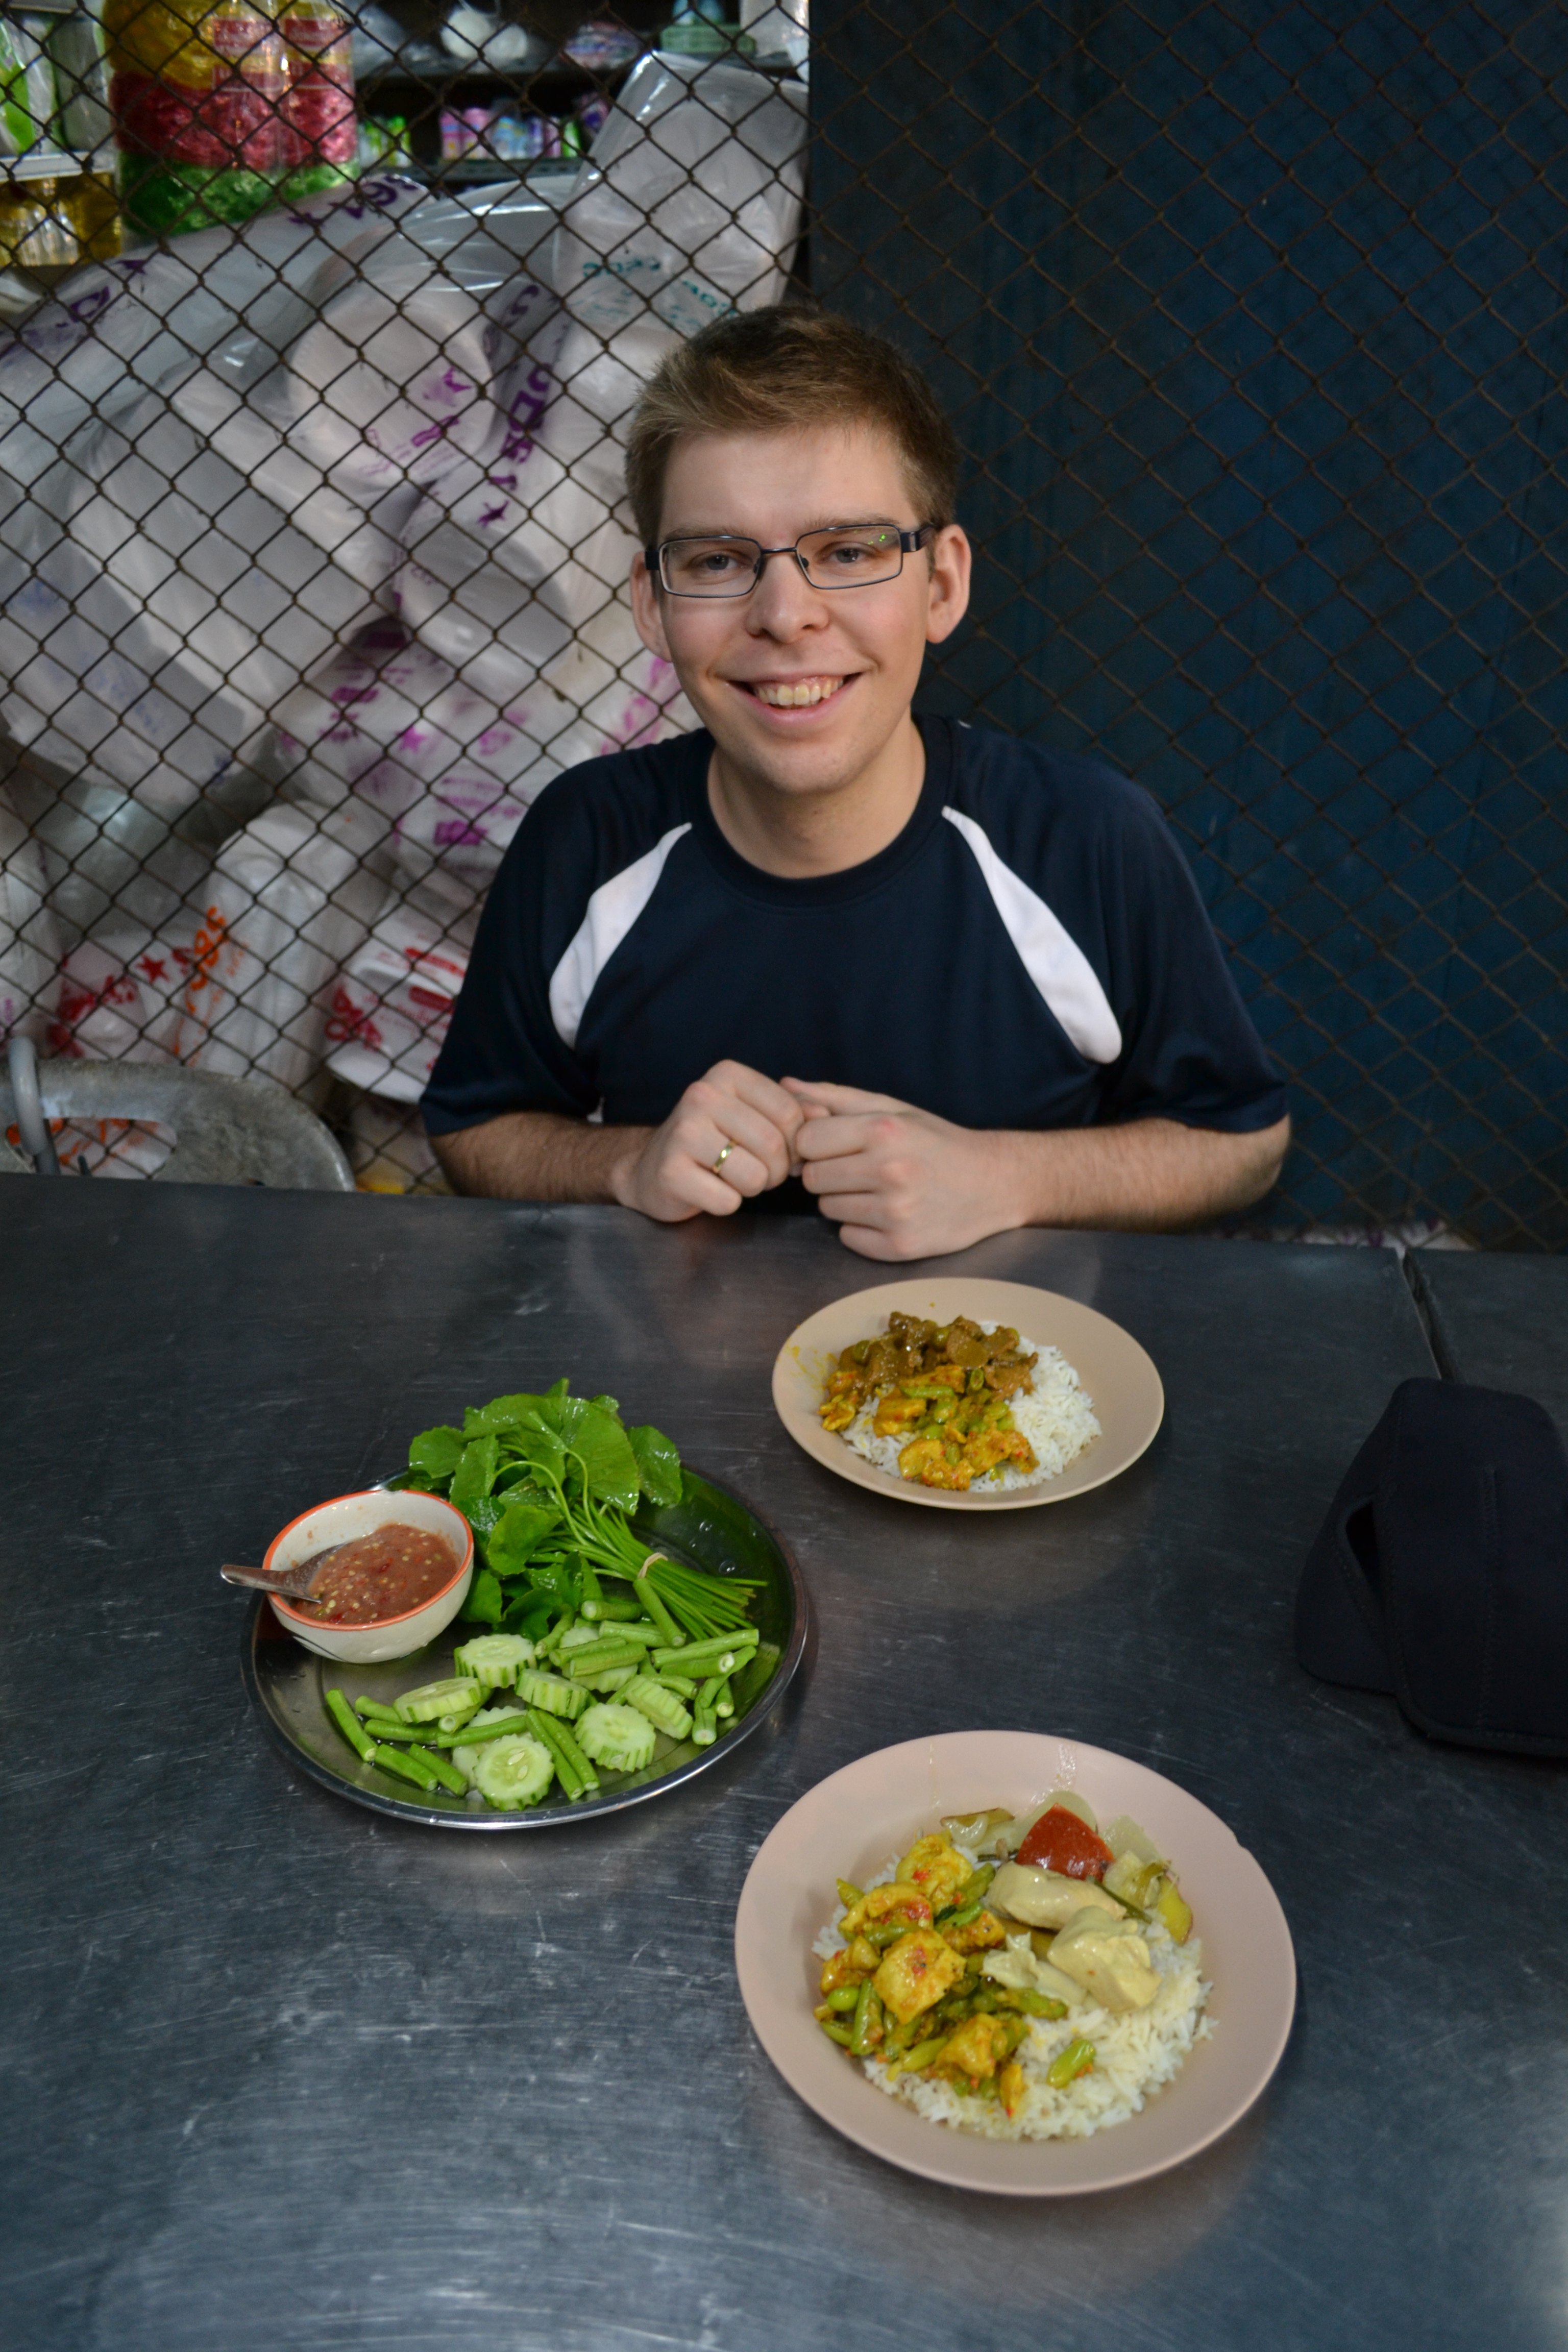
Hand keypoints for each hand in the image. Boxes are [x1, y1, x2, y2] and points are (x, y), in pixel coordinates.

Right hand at [614, 1060, 805, 1222]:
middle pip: (775, 1146)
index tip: (780, 1152)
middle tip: (757, 1172)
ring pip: (754, 1176)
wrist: (651, 1169)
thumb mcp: (754, 1116)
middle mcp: (702, 1094)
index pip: (791, 1113)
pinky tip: (708, 1190)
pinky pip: (728, 1201)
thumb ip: (794, 1111)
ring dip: (751, 1188)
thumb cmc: (713, 1142)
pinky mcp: (670, 1171)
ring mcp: (682, 1131)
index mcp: (727, 1074)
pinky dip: (726, 1204)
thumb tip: (825, 1115)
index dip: (796, 1144)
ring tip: (730, 1177)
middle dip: (776, 1171)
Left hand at [784, 1078, 1021, 1258]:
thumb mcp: (891, 1109)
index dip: (815, 1143)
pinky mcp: (901, 1246)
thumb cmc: (936, 1142)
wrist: (993, 1184)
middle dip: (828, 1173)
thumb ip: (835, 1098)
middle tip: (861, 1169)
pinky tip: (889, 1214)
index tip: (836, 1145)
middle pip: (812, 1178)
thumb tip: (785, 1086)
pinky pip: (848, 1237)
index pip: (806, 1140)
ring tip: (880, 1190)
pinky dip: (861, 1229)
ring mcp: (896, 1212)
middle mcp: (890, 1171)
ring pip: (827, 1209)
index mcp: (884, 1130)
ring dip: (845, 1201)